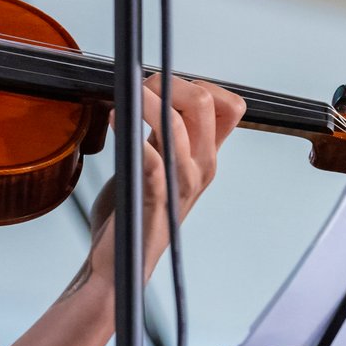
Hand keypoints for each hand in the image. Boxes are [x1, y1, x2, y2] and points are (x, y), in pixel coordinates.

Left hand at [82, 77, 243, 290]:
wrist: (120, 263)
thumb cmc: (134, 213)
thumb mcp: (158, 165)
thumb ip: (163, 135)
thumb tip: (155, 94)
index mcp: (205, 158)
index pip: (231, 106)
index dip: (200, 84)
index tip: (165, 86)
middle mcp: (201, 168)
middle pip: (209, 102)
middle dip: (172, 82)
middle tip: (142, 87)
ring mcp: (181, 185)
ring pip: (178, 124)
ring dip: (148, 101)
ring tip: (126, 95)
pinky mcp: (154, 199)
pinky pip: (153, 160)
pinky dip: (132, 133)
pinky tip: (114, 119)